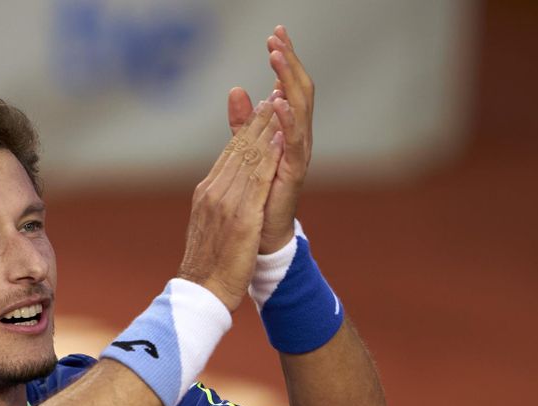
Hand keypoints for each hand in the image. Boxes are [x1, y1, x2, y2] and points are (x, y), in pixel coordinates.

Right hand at [178, 101, 284, 310]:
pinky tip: (280, 141)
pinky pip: (257, 181)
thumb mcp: (211, 227)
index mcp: (207, 194)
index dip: (246, 131)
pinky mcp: (240, 218)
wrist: (200, 293)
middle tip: (273, 95)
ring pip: (247, 158)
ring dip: (265, 130)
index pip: (229, 155)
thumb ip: (219, 205)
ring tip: (279, 106)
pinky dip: (268, 158)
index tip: (261, 110)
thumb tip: (226, 191)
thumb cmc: (206, 266)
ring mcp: (225, 203)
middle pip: (238, 150)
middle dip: (257, 121)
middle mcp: (213, 192)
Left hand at [226, 25, 313, 252]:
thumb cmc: (256, 199)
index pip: (288, 87)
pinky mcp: (292, 174)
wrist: (259, 240)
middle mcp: (297, 140)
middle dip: (289, 63)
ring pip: (299, 110)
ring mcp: (297, 156)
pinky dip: (286, 121)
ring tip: (277, 58)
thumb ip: (244, 123)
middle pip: (298, 92)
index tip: (276, 33)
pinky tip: (278, 102)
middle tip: (277, 37)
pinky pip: (293, 143)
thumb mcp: (246, 152)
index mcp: (286, 132)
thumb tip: (239, 90)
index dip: (284, 61)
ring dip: (288, 81)